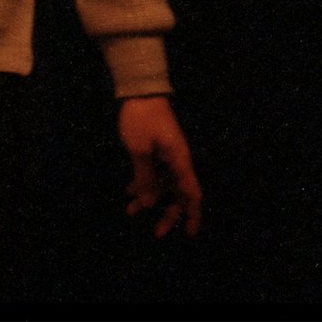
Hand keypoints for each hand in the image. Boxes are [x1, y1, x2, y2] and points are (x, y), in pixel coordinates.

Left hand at [118, 94, 201, 236]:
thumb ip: (145, 178)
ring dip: (149, 198)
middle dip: (168, 214)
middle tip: (157, 233)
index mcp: (179, 161)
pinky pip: (153, 171)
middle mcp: (177, 160)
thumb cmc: (141, 118)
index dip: (193, 215)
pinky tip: (128, 192)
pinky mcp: (156, 148)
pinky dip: (142, 182)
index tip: (190, 234)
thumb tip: (150, 203)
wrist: (140, 88)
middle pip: (178, 194)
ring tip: (131, 211)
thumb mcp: (139, 150)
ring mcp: (167, 154)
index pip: (192, 193)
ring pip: (162, 184)